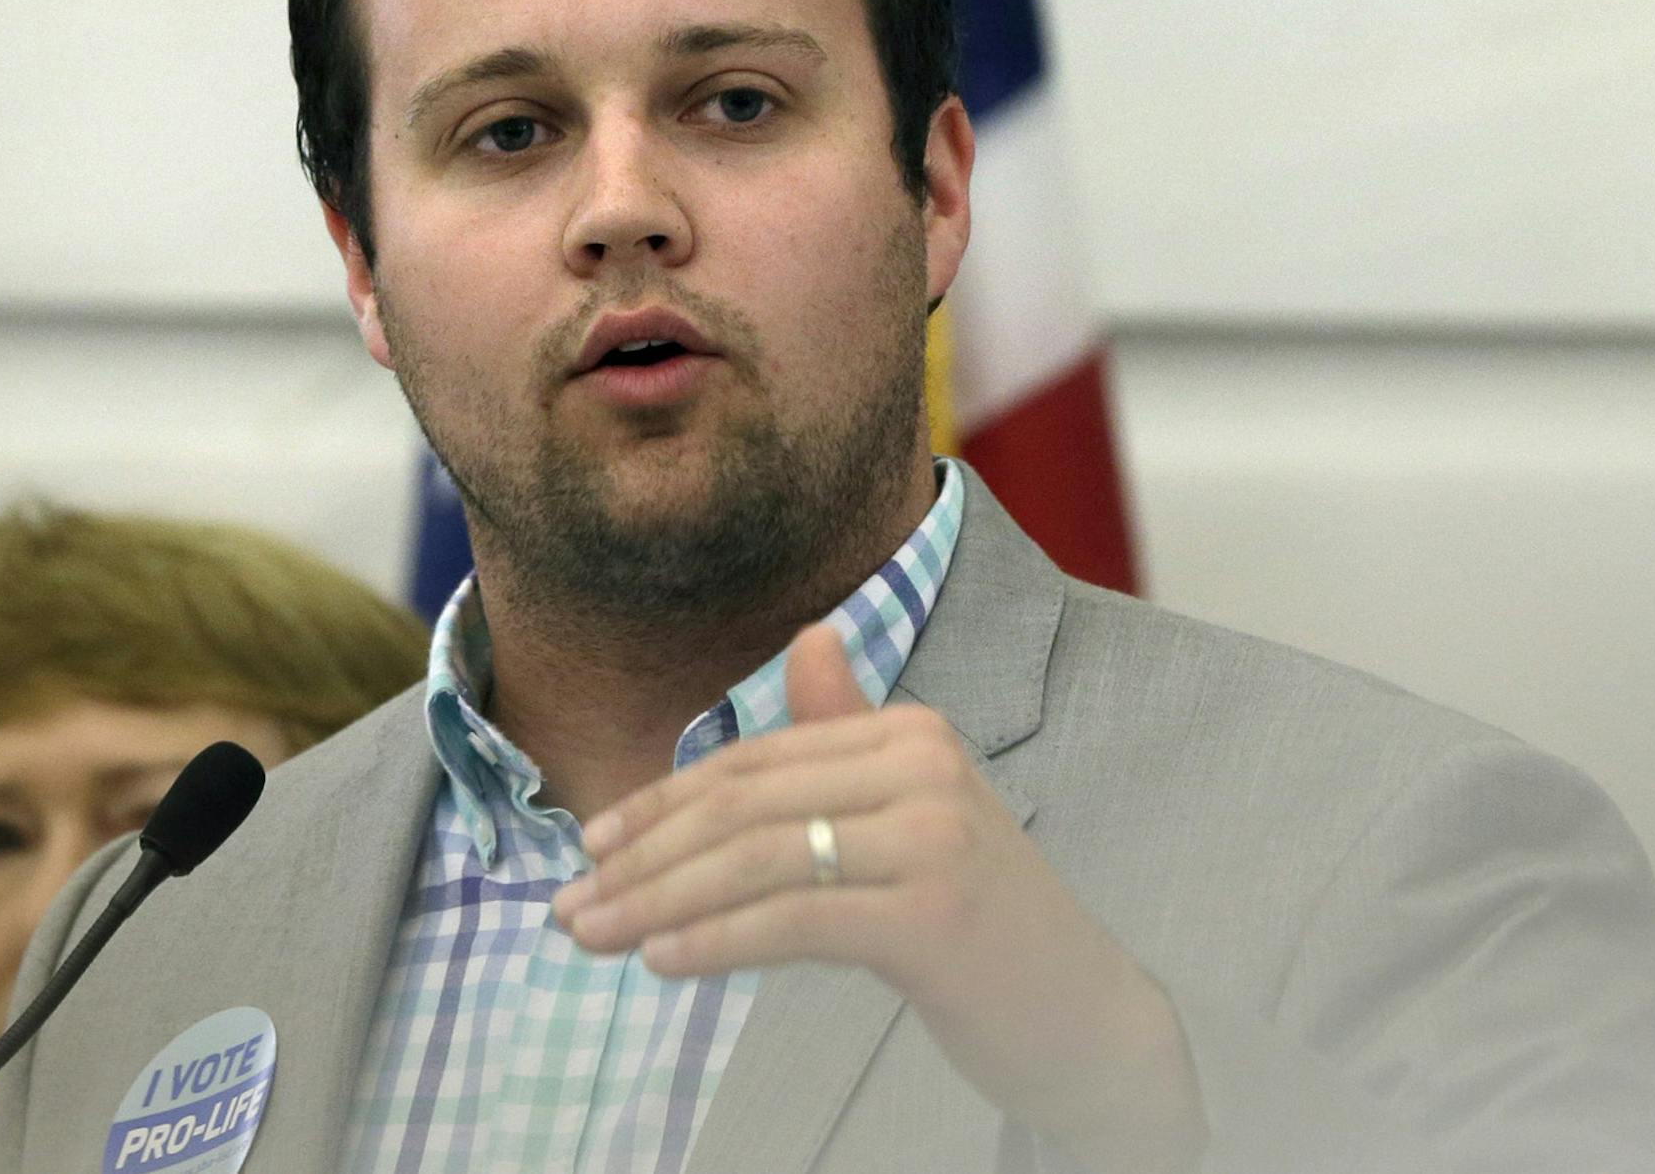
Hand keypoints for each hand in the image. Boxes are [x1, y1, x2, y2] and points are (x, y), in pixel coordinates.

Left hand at [551, 621, 1205, 1173]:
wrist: (1086, 1017)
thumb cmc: (981, 920)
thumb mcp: (912, 816)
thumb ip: (850, 734)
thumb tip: (810, 636)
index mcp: (910, 732)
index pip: (753, 762)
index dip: (660, 802)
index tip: (591, 845)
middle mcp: (924, 765)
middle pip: (744, 804)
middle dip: (641, 856)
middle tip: (568, 905)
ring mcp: (933, 836)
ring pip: (756, 860)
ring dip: (655, 901)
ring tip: (591, 935)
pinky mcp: (934, 913)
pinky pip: (794, 920)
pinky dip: (715, 940)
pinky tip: (660, 961)